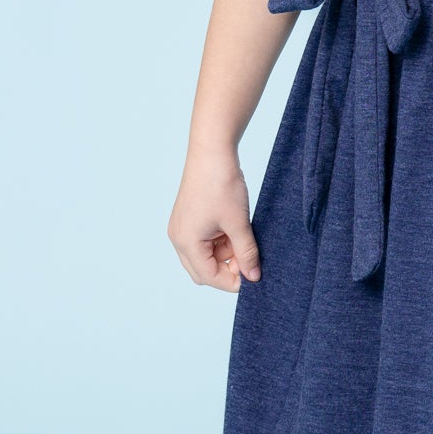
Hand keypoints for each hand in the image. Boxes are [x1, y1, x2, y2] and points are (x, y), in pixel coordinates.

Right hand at [168, 151, 260, 290]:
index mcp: (186, 242)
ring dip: (225, 254)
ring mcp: (182, 228)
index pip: (209, 277)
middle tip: (248, 258)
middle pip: (203, 271)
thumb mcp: (238, 223)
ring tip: (243, 236)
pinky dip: (221, 241)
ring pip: (205, 256)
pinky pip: (204, 241)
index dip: (233, 281)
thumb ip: (246, 253)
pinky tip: (234, 228)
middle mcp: (179, 238)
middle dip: (227, 269)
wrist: (212, 152)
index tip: (253, 277)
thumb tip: (253, 277)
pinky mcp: (189, 219)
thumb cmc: (221, 185)